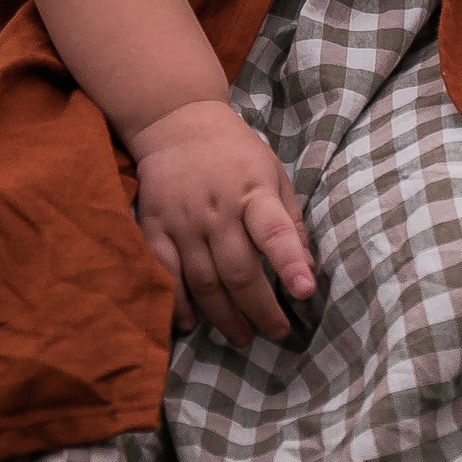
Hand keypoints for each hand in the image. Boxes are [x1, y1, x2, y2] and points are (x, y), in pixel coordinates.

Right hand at [128, 98, 316, 346]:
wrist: (176, 124)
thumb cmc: (236, 154)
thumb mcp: (274, 174)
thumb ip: (291, 221)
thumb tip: (307, 268)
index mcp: (254, 191)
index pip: (274, 231)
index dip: (289, 263)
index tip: (304, 293)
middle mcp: (217, 209)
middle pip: (239, 271)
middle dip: (260, 309)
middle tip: (277, 332)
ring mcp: (183, 221)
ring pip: (204, 281)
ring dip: (224, 316)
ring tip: (242, 337)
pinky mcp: (154, 228)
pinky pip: (165, 274)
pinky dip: (177, 303)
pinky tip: (191, 324)